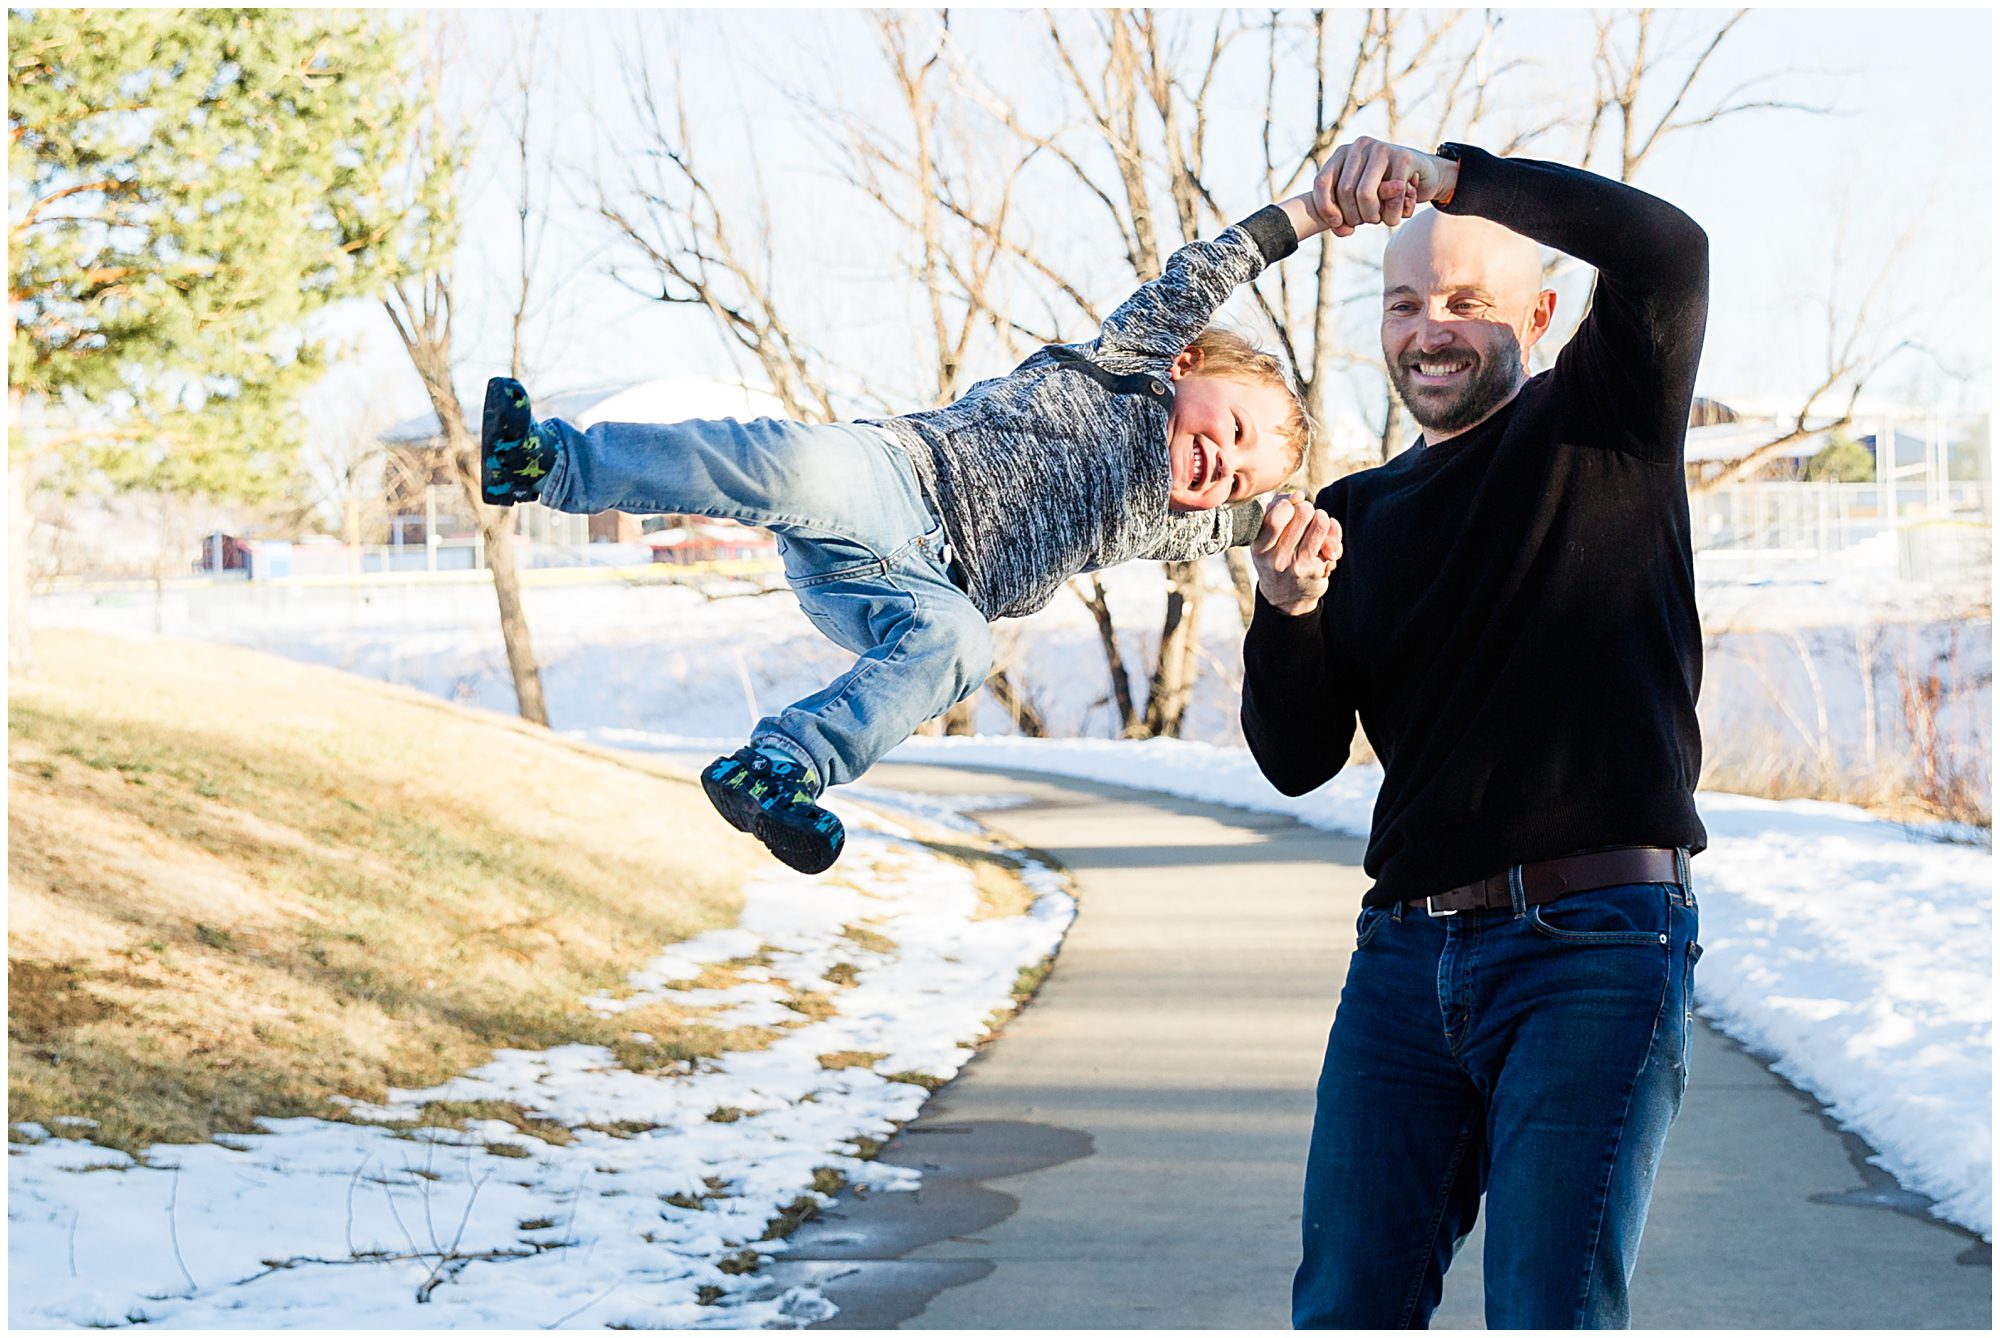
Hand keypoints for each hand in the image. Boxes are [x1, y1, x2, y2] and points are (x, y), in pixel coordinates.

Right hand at [1251, 491, 1342, 616]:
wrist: (1286, 599)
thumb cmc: (1276, 558)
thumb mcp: (1266, 539)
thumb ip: (1276, 510)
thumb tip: (1298, 495)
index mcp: (1259, 546)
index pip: (1276, 514)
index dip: (1288, 503)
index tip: (1289, 509)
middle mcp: (1276, 558)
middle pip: (1303, 512)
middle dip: (1308, 508)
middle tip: (1306, 518)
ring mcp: (1297, 565)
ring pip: (1320, 521)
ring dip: (1322, 518)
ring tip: (1317, 526)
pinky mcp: (1316, 570)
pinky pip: (1331, 538)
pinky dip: (1332, 533)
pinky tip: (1326, 543)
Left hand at [1312, 137, 1456, 236]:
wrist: (1425, 176)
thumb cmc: (1386, 193)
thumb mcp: (1359, 204)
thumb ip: (1344, 218)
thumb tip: (1343, 229)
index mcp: (1343, 153)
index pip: (1321, 182)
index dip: (1326, 209)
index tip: (1339, 224)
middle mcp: (1360, 146)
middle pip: (1345, 192)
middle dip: (1356, 216)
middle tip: (1371, 220)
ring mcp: (1382, 149)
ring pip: (1365, 195)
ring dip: (1374, 217)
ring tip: (1385, 217)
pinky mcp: (1404, 158)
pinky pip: (1391, 198)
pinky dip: (1394, 215)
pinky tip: (1402, 212)